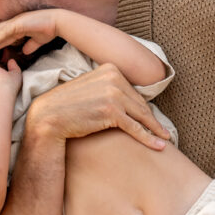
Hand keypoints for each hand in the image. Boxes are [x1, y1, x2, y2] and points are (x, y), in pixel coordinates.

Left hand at [0, 9, 60, 59]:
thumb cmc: (49, 29)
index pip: (1, 37)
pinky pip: (5, 32)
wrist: (57, 22)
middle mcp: (13, 24)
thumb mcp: (37, 41)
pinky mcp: (18, 23)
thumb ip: (30, 45)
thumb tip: (25, 52)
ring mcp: (15, 22)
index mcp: (17, 27)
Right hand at [26, 62, 170, 149]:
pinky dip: (149, 138)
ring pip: (141, 115)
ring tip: (165, 139)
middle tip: (164, 132)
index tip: (152, 119)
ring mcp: (113, 94)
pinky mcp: (112, 112)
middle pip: (139, 103)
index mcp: (110, 68)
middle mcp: (113, 78)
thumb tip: (127, 99)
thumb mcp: (90, 87)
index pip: (133, 91)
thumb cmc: (68, 105)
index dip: (142, 108)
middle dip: (152, 120)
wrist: (49, 116)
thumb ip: (108, 87)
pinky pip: (135, 127)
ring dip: (155, 130)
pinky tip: (159, 146)